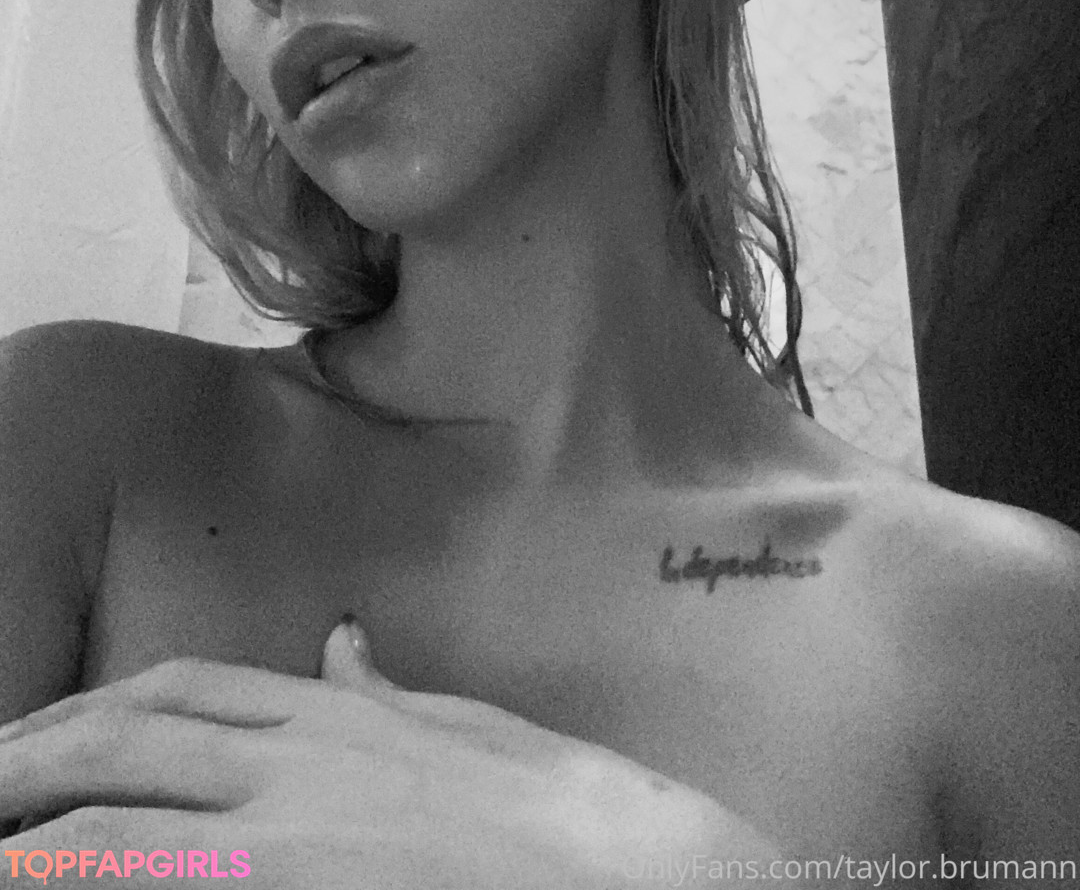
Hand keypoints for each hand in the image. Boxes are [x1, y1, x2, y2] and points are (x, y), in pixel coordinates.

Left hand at [1, 620, 784, 887]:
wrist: (657, 882)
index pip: (184, 691)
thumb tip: (342, 643)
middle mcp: (311, 767)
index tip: (35, 736)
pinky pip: (173, 889)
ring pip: (123, 826)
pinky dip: (105, 887)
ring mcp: (305, 843)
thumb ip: (391, 696)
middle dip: (30, 758)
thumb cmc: (579, 821)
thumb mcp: (479, 734)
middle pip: (130, 743)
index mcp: (346, 720)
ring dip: (35, 830)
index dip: (95, 707)